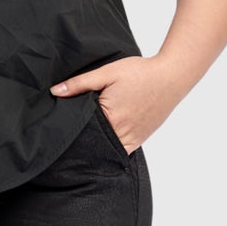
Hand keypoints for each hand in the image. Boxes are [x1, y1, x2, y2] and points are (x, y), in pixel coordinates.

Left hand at [48, 56, 173, 154]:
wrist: (171, 76)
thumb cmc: (140, 73)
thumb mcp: (107, 73)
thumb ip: (80, 83)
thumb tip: (55, 92)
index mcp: (110, 120)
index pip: (81, 133)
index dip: (69, 131)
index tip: (59, 130)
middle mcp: (121, 135)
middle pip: (93, 145)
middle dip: (80, 142)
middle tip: (66, 137)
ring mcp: (132, 140)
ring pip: (106, 152)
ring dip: (95, 147)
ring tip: (82, 140)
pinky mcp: (140, 139)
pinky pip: (121, 151)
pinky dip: (110, 148)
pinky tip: (102, 141)